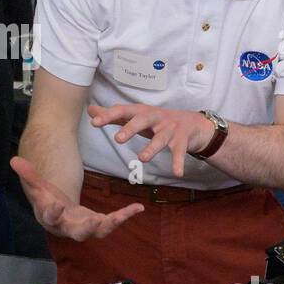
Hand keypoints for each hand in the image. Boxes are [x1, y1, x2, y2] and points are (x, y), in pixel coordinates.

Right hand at [10, 156, 142, 241]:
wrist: (57, 211)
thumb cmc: (46, 197)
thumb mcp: (37, 184)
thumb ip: (28, 174)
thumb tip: (13, 160)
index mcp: (51, 217)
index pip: (50, 217)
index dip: (53, 213)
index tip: (57, 205)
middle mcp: (68, 227)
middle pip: (78, 232)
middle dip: (87, 228)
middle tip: (96, 221)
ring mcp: (84, 227)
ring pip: (99, 231)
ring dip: (112, 223)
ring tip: (125, 213)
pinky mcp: (97, 224)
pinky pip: (112, 222)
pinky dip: (124, 215)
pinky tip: (138, 208)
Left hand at [86, 102, 213, 178]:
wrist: (193, 123)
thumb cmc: (158, 121)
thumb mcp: (136, 116)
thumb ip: (114, 115)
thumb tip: (90, 110)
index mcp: (141, 112)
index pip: (123, 111)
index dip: (109, 116)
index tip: (94, 122)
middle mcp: (156, 117)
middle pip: (142, 120)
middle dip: (130, 128)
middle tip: (118, 139)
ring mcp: (170, 128)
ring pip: (160, 138)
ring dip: (152, 148)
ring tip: (142, 159)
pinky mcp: (182, 140)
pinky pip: (180, 152)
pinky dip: (178, 162)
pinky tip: (177, 173)